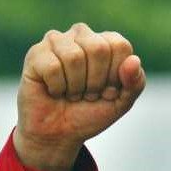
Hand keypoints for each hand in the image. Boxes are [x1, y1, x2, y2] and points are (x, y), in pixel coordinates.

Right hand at [14, 23, 145, 170]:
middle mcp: (81, 34)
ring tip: (70, 93)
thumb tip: (133, 61)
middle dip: (95, 82)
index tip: (106, 91)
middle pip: (98, 49)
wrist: (58, 135)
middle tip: (86, 94)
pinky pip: (52, 67)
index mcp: (105, 41)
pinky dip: (56, 87)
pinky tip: (53, 91)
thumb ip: (135, 83)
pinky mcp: (35, 54)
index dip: (114, 77)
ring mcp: (57, 41)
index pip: (120, 47)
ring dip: (74, 87)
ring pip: (74, 57)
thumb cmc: (89, 114)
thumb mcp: (121, 103)